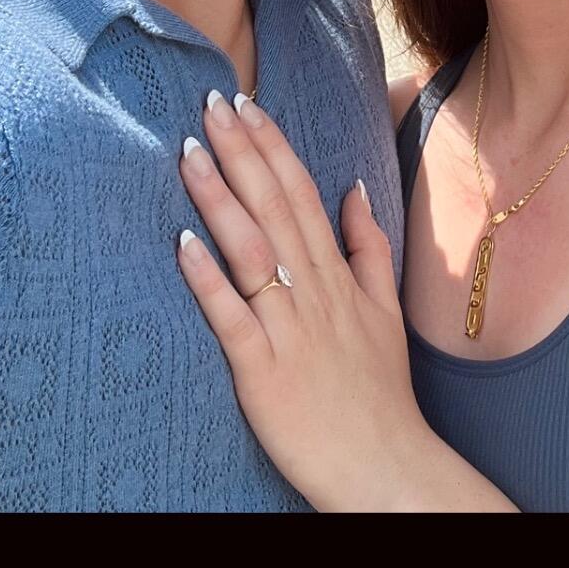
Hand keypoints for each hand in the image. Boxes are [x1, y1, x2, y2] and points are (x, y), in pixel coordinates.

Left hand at [176, 91, 425, 511]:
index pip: (301, 193)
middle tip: (210, 102)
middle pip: (274, 208)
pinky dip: (208, 279)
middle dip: (241, 151)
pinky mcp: (262, 372)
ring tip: (189, 153)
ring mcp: (289, 330)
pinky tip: (183, 243)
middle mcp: (314, 293)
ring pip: (251, 251)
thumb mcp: (385, 310)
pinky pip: (232, 318)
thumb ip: (369, 248)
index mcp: (337, 276)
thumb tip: (354, 189)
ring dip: (219, 199)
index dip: (272, 146)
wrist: (385, 465)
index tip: (245, 103)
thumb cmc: (378, 393)